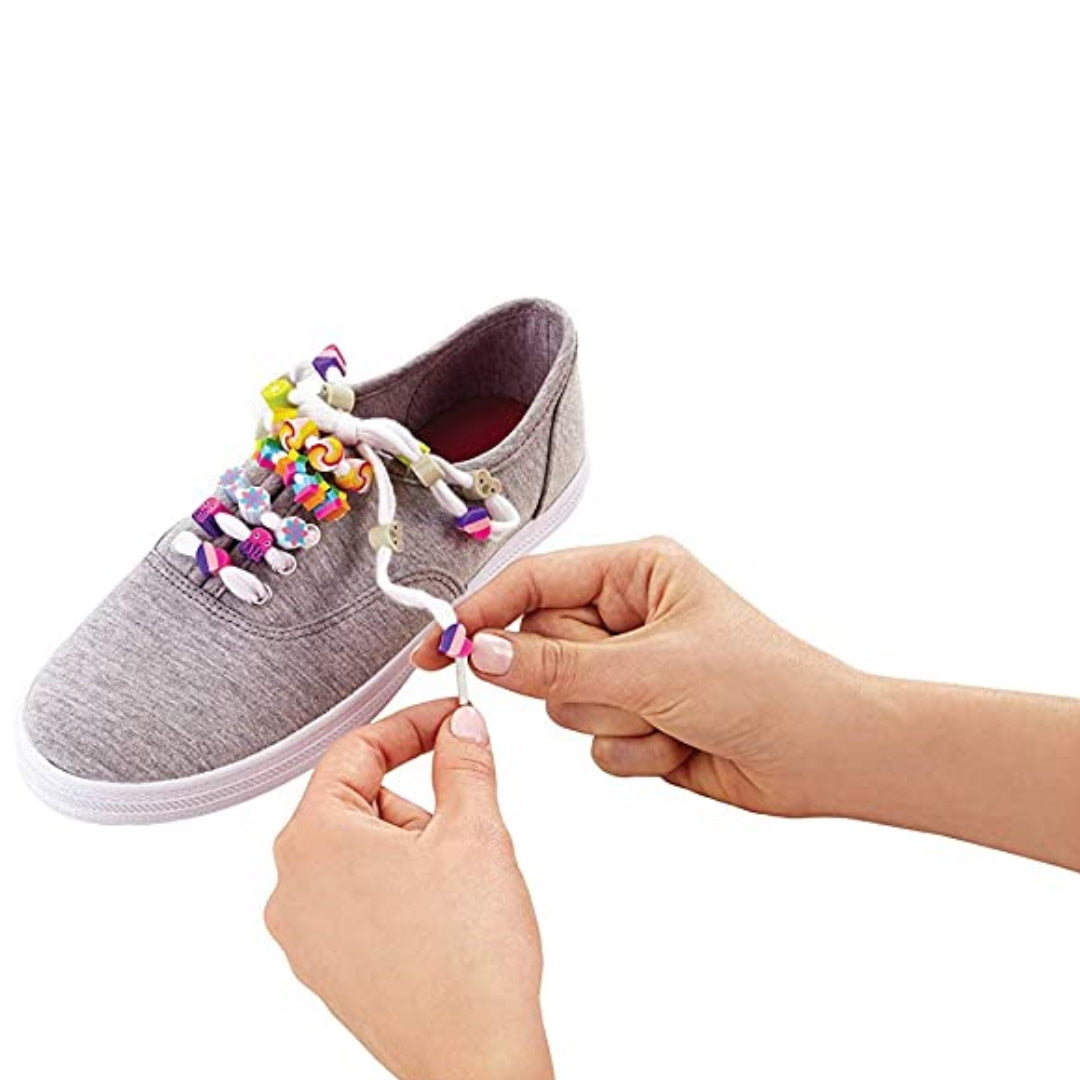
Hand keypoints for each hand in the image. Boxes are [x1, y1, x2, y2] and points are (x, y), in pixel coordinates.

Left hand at [265, 699, 553, 1079]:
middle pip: (357, 800)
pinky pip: (358, 896)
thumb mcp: (475, 831)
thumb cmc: (468, 955)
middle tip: (469, 811)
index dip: (413, 726)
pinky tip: (443, 911)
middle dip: (417, 796)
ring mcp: (304, 933)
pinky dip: (400, 884)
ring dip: (412, 843)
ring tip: (461, 880)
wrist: (474, 1060)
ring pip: (360, 849)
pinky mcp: (326, 966)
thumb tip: (460, 726)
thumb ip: (463, 761)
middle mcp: (291, 885)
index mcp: (313, 839)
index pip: (356, 749)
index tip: (454, 721)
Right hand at [415, 537, 873, 817]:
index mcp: (637, 572)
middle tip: (631, 687)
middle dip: (581, 681)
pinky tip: (681, 745)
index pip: (537, 582)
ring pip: (563, 702)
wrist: (824, 755)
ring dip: (613, 721)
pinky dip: (632, 752)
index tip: (442, 644)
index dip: (486, 611)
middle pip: (542, 647)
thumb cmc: (765, 686)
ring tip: (670, 717)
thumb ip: (558, 665)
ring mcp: (631, 670)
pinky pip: (593, 741)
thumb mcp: (652, 667)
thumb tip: (486, 651)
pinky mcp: (637, 718)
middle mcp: (629, 616)